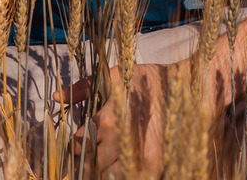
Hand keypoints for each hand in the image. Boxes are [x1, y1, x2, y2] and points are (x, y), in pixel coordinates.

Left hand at [55, 62, 190, 177]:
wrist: (190, 90)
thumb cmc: (149, 80)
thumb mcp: (113, 76)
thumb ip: (82, 89)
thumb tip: (56, 98)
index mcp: (107, 120)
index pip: (79, 143)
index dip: (78, 144)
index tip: (82, 141)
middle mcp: (120, 141)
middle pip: (91, 163)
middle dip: (88, 159)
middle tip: (94, 153)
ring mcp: (138, 157)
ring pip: (107, 175)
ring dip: (103, 170)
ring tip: (109, 158)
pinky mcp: (154, 167)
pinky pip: (127, 177)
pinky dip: (119, 173)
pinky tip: (121, 164)